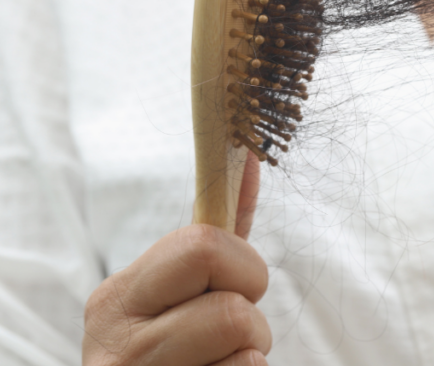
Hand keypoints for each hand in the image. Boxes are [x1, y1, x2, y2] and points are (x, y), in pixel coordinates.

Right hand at [83, 156, 269, 365]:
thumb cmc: (174, 346)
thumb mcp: (180, 287)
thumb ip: (218, 231)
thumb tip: (249, 155)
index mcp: (116, 298)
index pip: (203, 246)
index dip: (242, 265)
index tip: (236, 283)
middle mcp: (115, 349)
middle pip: (234, 309)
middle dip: (251, 317)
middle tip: (229, 332)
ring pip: (247, 353)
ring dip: (252, 358)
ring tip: (217, 364)